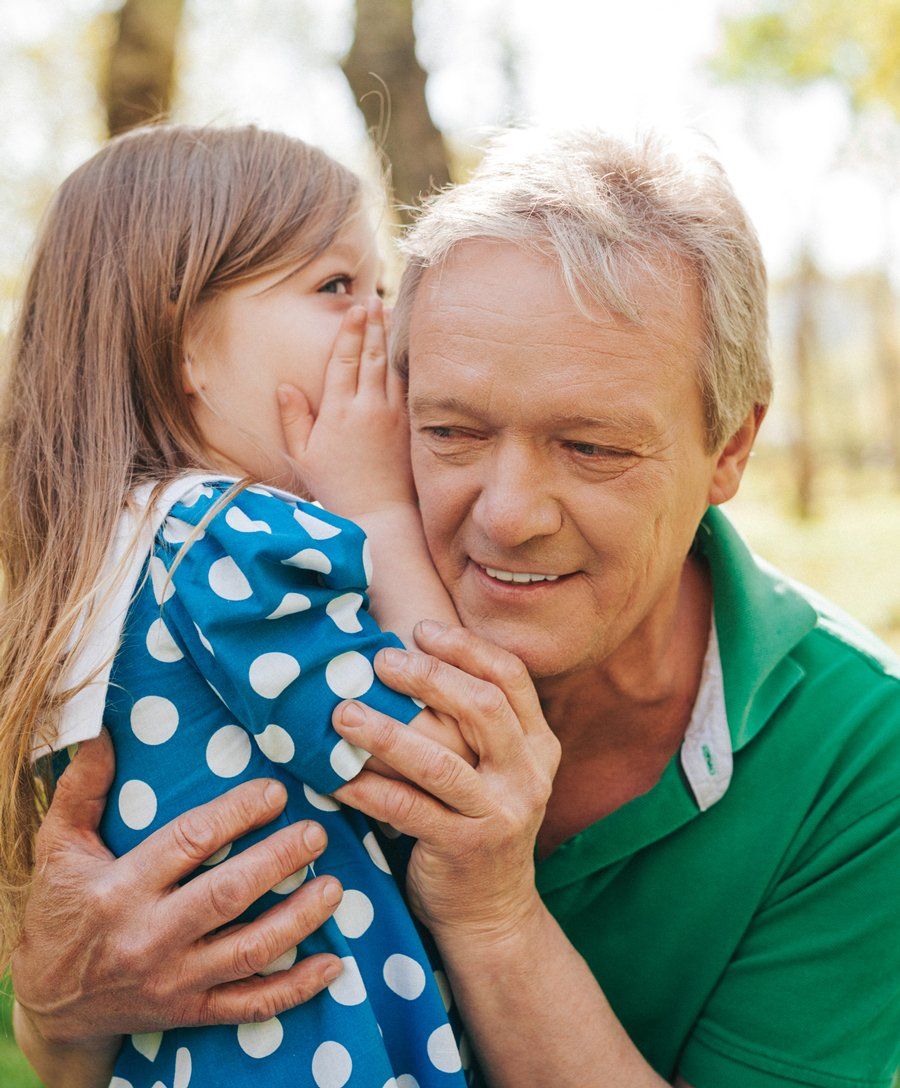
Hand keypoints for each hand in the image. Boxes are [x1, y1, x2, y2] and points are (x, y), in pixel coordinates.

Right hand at [12, 732, 344, 1045]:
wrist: (49, 1006)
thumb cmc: (61, 911)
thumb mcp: (58, 848)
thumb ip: (81, 789)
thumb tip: (103, 730)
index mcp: (120, 890)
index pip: (189, 842)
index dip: (237, 813)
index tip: (276, 792)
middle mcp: (149, 938)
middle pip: (226, 895)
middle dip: (278, 861)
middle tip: (316, 832)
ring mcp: (173, 980)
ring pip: (248, 951)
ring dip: (298, 919)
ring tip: (335, 887)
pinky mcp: (190, 1012)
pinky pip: (250, 1004)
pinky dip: (295, 989)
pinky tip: (332, 966)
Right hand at [277, 297, 414, 519]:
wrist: (378, 514)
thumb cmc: (335, 487)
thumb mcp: (302, 456)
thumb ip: (293, 419)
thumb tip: (285, 386)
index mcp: (339, 411)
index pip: (344, 359)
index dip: (350, 330)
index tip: (355, 307)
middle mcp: (369, 407)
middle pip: (372, 355)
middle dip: (372, 324)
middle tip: (373, 300)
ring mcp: (394, 415)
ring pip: (392, 367)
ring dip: (390, 339)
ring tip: (389, 314)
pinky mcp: (410, 426)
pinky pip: (408, 387)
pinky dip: (405, 365)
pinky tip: (405, 352)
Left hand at [332, 622, 561, 938]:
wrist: (490, 911)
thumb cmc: (476, 821)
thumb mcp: (494, 768)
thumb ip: (470, 722)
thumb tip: (406, 653)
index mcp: (538, 744)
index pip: (510, 677)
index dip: (465, 648)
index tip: (420, 629)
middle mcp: (527, 774)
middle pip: (482, 708)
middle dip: (428, 677)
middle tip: (379, 662)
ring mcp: (501, 813)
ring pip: (440, 762)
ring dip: (386, 733)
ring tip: (343, 713)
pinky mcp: (466, 848)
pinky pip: (408, 810)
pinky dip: (368, 790)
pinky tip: (336, 776)